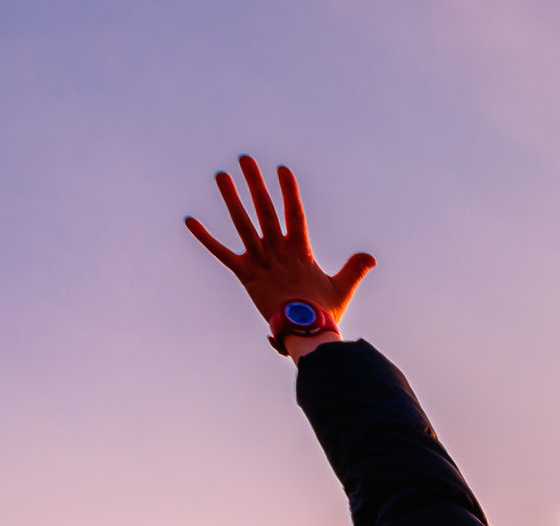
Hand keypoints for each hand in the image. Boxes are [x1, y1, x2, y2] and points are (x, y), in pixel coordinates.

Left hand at [185, 156, 374, 353]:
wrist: (304, 332)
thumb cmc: (323, 312)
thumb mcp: (342, 288)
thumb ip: (354, 269)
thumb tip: (370, 257)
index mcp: (300, 250)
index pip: (295, 213)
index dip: (289, 190)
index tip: (282, 169)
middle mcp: (278, 250)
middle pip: (265, 210)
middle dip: (255, 183)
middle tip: (245, 159)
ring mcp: (260, 261)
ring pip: (242, 224)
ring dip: (231, 198)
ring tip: (222, 176)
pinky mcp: (245, 275)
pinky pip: (221, 253)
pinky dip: (205, 238)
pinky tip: (189, 221)